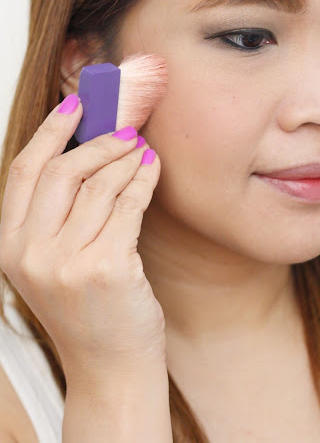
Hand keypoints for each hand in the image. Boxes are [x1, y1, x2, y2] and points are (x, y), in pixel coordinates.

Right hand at [0, 95, 165, 384]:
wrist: (110, 367)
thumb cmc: (89, 309)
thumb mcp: (56, 260)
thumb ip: (61, 211)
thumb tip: (89, 148)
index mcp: (10, 246)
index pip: (24, 170)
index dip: (50, 131)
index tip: (74, 106)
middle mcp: (30, 253)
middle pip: (63, 171)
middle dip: (99, 141)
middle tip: (125, 128)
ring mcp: (66, 263)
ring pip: (101, 184)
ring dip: (127, 158)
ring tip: (143, 149)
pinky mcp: (107, 268)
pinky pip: (129, 204)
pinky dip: (144, 180)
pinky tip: (152, 170)